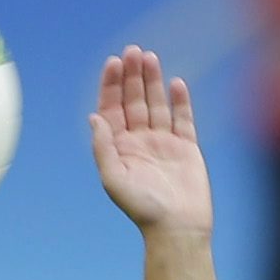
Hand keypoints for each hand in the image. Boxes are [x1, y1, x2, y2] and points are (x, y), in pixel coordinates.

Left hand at [90, 45, 212, 237]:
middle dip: (132, 76)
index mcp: (118, 146)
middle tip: (133, 51)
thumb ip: (103, 147)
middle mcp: (139, 140)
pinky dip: (180, 100)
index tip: (114, 62)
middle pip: (133, 100)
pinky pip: (183, 118)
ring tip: (150, 57)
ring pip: (156, 104)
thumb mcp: (113, 178)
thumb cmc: (142, 208)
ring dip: (153, 81)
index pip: (112, 108)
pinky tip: (176, 82)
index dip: (112, 85)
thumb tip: (93, 117)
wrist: (177, 228)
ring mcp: (163, 142)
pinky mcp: (186, 147)